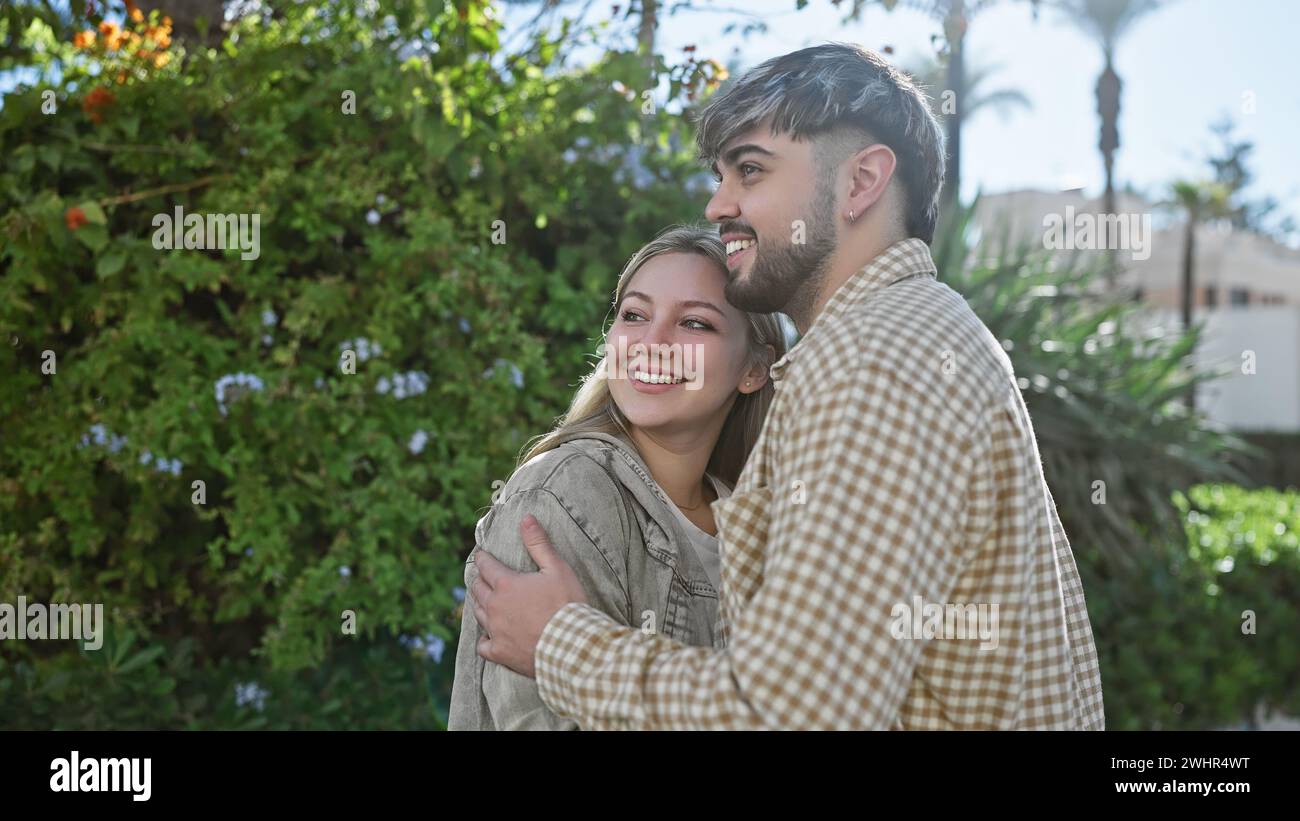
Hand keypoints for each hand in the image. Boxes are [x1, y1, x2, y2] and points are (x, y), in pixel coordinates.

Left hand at [472, 514, 587, 677]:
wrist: (572, 647)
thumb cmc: (567, 605)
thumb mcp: (557, 568)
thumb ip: (538, 543)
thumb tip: (526, 518)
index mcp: (506, 584)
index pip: (486, 566)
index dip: (482, 557)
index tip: (480, 553)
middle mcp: (495, 607)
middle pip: (478, 589)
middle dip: (479, 579)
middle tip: (481, 575)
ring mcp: (496, 632)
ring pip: (478, 614)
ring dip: (479, 604)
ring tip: (483, 599)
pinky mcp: (500, 653)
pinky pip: (483, 645)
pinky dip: (484, 639)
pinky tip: (488, 637)